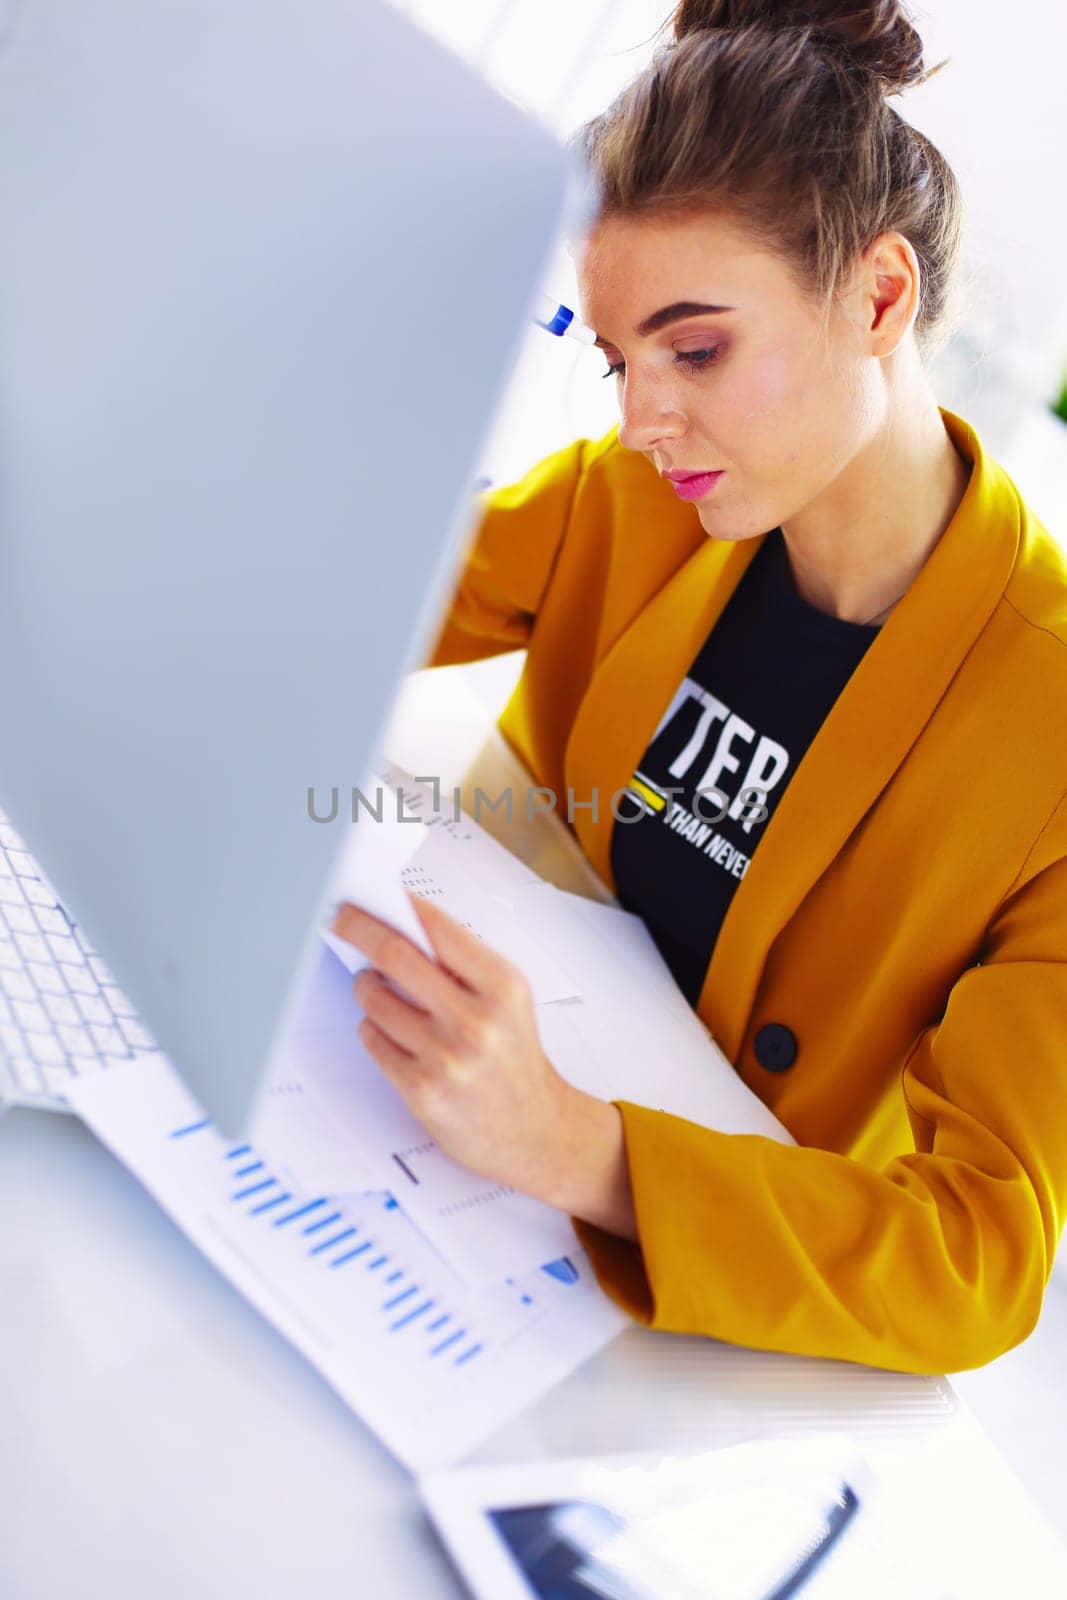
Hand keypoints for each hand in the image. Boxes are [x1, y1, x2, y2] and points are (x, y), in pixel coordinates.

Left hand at [329, 895, 636, 1235]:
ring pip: (376, 999)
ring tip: (373, 986)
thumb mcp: (509, 1000)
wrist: (535, 1130)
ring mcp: (447, 1057)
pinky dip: (371, 1027)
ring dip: (366, 986)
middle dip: (358, 929)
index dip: (397, 907)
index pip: (437, 928)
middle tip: (340, 920)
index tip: (371, 897)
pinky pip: (373, 1040)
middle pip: (395, 956)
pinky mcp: (422, 1090)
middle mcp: (477, 1020)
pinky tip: (386, 1029)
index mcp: (503, 986)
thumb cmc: (515, 1058)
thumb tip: (401, 924)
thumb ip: (463, 964)